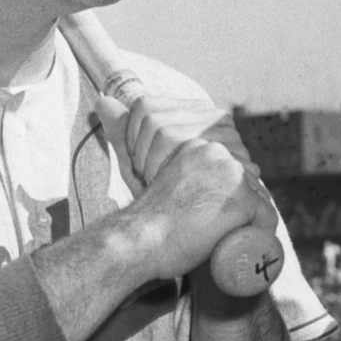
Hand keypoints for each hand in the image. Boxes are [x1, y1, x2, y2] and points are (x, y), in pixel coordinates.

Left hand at [98, 53, 239, 188]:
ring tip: (169, 189)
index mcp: (200, 113)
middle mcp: (218, 119)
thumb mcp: (141, 163)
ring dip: (154, 169)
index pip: (145, 107)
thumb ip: (123, 132)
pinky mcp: (236, 163)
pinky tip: (176, 194)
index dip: (132, 140)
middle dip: (142, 157)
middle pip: (153, 121)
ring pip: (165, 133)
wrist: (195, 238)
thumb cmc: (166, 200)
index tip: (144, 167)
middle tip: (156, 183)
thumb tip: (103, 102)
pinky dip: (166, 175)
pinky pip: (182, 151)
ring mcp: (231, 140)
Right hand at [122, 139, 269, 282]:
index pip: (232, 173)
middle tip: (237, 234)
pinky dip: (264, 236)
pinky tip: (254, 248)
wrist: (138, 239)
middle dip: (247, 209)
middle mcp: (218, 154)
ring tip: (240, 243)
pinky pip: (267, 219)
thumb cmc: (146, 224)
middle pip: (249, 184)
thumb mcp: (168, 188)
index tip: (225, 218)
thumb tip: (190, 195)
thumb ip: (184, 184)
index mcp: (198, 148)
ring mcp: (232, 175)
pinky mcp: (242, 200)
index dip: (233, 198)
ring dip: (254, 222)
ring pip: (259, 201)